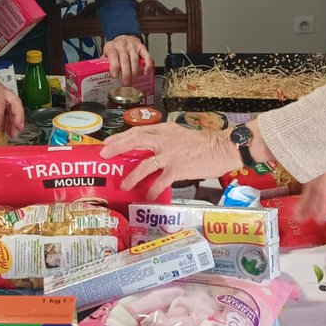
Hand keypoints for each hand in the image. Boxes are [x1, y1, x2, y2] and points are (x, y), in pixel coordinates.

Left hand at [0, 54, 25, 135]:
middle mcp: (0, 89)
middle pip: (14, 101)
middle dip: (17, 116)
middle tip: (16, 130)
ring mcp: (2, 93)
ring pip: (15, 105)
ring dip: (17, 119)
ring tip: (14, 133)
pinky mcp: (1, 98)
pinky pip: (11, 107)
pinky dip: (12, 118)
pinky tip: (9, 128)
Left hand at [100, 123, 240, 199]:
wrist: (221, 148)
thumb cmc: (203, 143)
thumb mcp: (180, 134)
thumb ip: (164, 139)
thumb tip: (150, 151)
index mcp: (165, 130)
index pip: (138, 131)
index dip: (121, 136)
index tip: (108, 142)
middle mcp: (164, 140)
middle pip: (135, 141)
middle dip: (117, 147)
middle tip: (104, 154)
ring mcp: (170, 154)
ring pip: (144, 165)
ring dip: (131, 176)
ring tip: (124, 185)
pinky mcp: (178, 168)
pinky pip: (160, 181)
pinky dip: (153, 189)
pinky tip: (148, 195)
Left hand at [103, 34, 151, 87]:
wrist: (125, 37)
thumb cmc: (115, 48)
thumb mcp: (107, 52)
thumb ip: (104, 62)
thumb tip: (100, 76)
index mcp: (112, 47)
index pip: (113, 55)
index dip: (114, 66)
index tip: (114, 76)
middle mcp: (123, 45)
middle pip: (125, 60)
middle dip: (126, 73)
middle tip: (125, 84)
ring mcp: (133, 46)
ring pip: (135, 60)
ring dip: (134, 72)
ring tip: (133, 81)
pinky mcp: (142, 48)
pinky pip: (147, 56)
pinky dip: (147, 65)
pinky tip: (145, 73)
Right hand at [298, 147, 325, 219]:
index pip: (325, 187)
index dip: (322, 203)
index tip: (320, 218)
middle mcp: (321, 159)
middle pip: (312, 185)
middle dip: (307, 204)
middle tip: (301, 219)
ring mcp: (316, 154)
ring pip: (308, 178)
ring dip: (304, 197)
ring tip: (299, 212)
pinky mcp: (314, 150)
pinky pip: (308, 169)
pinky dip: (306, 183)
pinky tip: (304, 191)